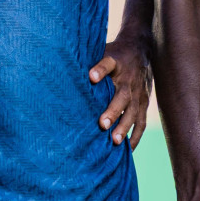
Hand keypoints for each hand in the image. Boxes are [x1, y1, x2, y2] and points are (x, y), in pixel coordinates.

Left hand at [90, 30, 151, 145]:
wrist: (139, 50)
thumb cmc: (112, 55)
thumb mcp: (100, 51)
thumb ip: (85, 59)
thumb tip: (57, 65)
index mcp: (115, 63)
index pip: (107, 64)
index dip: (100, 70)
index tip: (91, 77)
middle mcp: (127, 80)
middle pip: (121, 96)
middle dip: (112, 111)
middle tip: (101, 124)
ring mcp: (137, 94)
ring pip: (132, 112)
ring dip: (124, 127)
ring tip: (114, 141)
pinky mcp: (143, 104)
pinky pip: (141, 122)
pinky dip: (135, 136)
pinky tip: (127, 150)